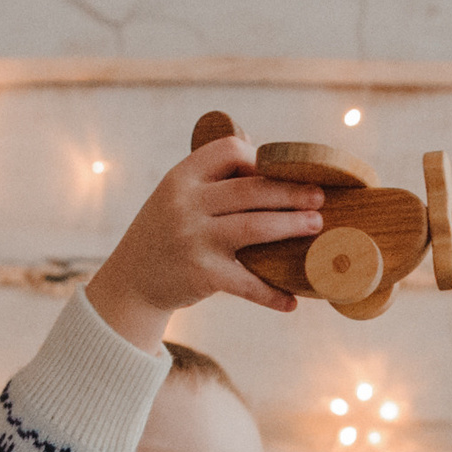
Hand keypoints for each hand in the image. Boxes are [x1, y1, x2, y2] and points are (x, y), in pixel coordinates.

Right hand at [84, 135, 326, 350]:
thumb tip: (267, 159)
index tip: (280, 173)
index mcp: (181, 177)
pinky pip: (248, 283)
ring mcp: (194, 240)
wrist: (131, 281)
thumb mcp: (176, 196)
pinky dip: (272, 293)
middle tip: (319, 198)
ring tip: (316, 226)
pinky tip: (292, 300)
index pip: (230, 151)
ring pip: (256, 228)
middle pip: (252, 190)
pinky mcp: (202, 275)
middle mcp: (186, 205)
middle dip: (292, 193)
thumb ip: (212, 179)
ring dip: (292, 226)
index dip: (260, 159)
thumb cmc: (166, 232)